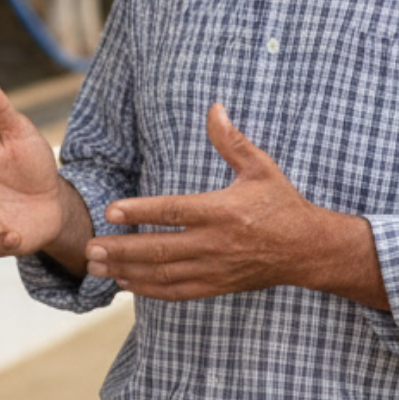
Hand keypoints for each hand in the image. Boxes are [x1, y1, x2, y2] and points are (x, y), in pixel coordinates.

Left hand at [85, 104, 383, 306]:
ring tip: (95, 268)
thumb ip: (231, 141)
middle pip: (159, 249)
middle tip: (89, 249)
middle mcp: (215, 243)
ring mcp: (214, 269)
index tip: (110, 211)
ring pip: (163, 273)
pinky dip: (148, 290)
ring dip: (127, 272)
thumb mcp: (260, 168)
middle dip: (121, 250)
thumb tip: (214, 108)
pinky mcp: (216, 285)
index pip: (173, 211)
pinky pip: (177, 291)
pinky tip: (125, 285)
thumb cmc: (281, 204)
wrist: (308, 250)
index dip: (140, 211)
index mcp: (222, 211)